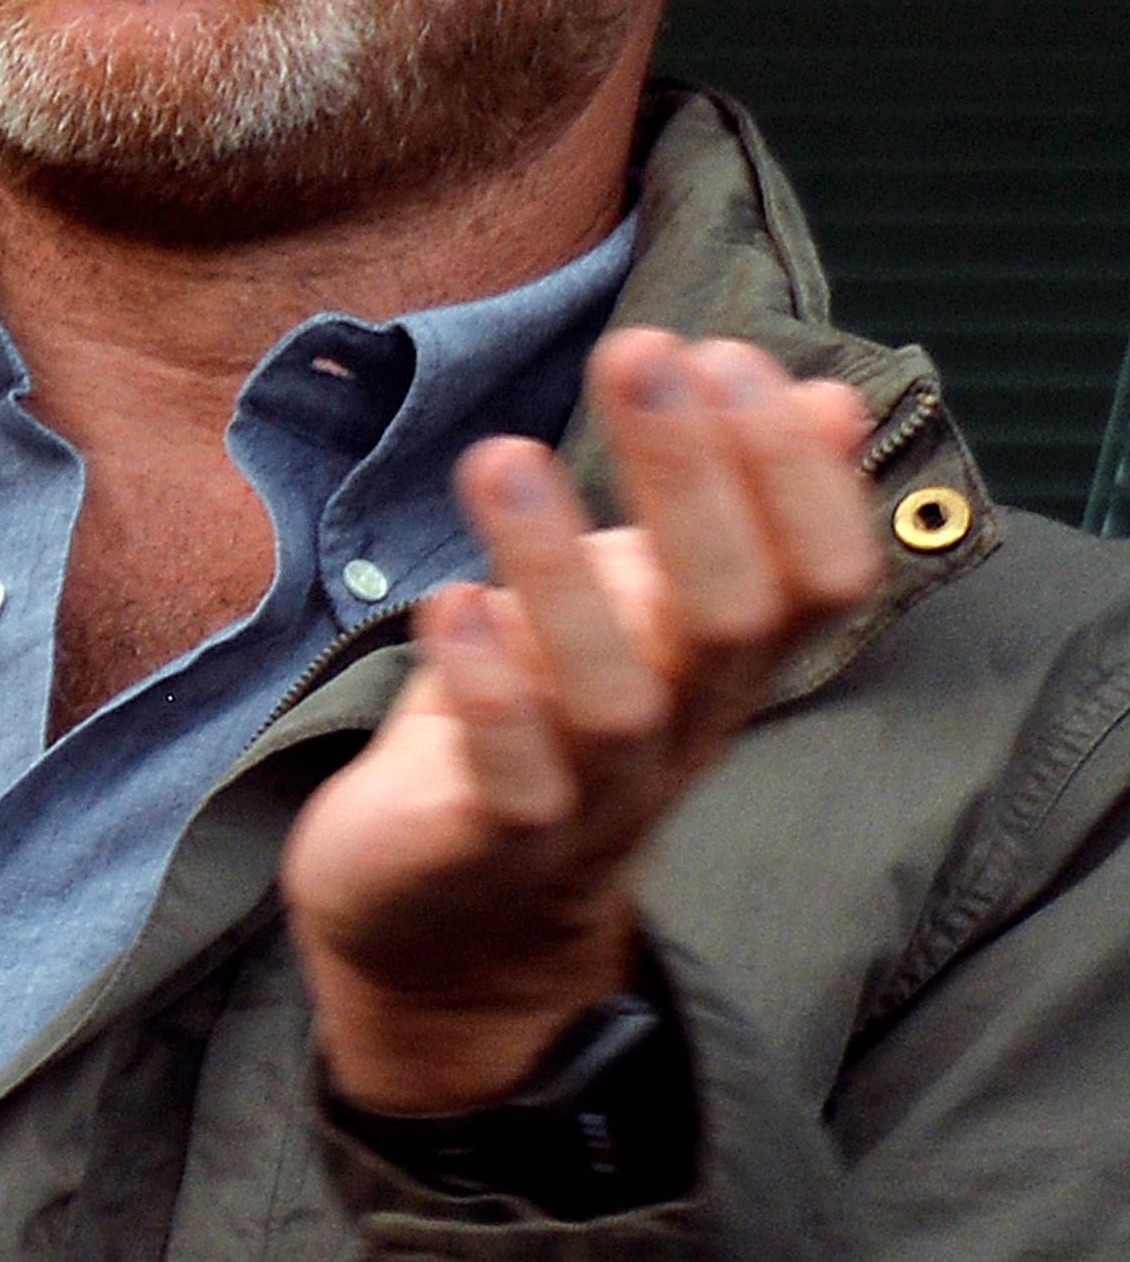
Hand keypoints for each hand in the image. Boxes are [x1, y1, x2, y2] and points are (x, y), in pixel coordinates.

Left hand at [281, 327, 880, 1113]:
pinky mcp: (488, 846)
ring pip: (612, 700)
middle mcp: (680, 729)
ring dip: (559, 572)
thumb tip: (826, 397)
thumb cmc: (552, 719)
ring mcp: (590, 798)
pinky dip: (486, 692)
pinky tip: (447, 605)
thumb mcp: (644, 604)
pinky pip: (511, 784)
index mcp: (726, 662)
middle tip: (639, 354)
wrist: (450, 920)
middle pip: (727, 614)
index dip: (791, 469)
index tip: (724, 353)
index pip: (819, 576)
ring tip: (504, 457)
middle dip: (692, 477)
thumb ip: (724, 506)